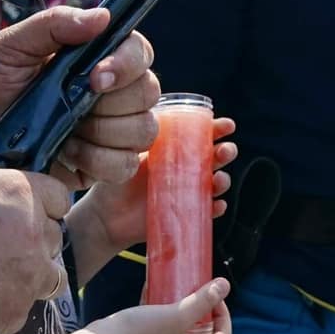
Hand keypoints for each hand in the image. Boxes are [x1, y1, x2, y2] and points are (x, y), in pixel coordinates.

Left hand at [0, 6, 158, 184]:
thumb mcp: (10, 46)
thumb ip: (54, 25)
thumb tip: (103, 17)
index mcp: (94, 57)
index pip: (138, 52)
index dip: (128, 63)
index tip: (97, 76)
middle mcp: (109, 92)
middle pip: (148, 93)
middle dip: (116, 101)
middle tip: (78, 104)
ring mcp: (106, 131)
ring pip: (143, 131)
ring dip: (108, 132)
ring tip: (69, 131)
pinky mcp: (98, 165)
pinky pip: (125, 166)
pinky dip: (100, 161)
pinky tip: (69, 154)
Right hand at [0, 118, 70, 333]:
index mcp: (18, 193)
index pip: (59, 196)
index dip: (40, 201)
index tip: (15, 208)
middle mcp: (33, 236)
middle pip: (53, 236)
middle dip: (32, 238)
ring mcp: (26, 281)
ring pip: (46, 277)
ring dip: (27, 274)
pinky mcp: (11, 317)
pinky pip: (20, 309)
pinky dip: (4, 305)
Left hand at [77, 117, 238, 254]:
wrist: (108, 215)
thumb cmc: (119, 180)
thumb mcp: (130, 155)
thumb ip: (144, 139)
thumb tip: (155, 118)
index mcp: (176, 150)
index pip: (202, 135)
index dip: (218, 129)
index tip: (227, 126)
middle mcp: (187, 169)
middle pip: (216, 158)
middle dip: (226, 152)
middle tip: (225, 151)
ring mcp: (189, 192)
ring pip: (216, 184)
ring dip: (223, 180)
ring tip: (218, 180)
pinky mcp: (186, 214)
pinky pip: (208, 212)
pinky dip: (216, 209)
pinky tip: (216, 205)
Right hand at [94, 280, 233, 333]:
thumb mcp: (175, 315)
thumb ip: (202, 301)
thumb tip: (225, 285)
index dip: (224, 315)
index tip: (213, 294)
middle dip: (204, 310)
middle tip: (197, 289)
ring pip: (183, 330)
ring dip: (185, 309)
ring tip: (178, 289)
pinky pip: (165, 328)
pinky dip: (165, 311)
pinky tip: (156, 293)